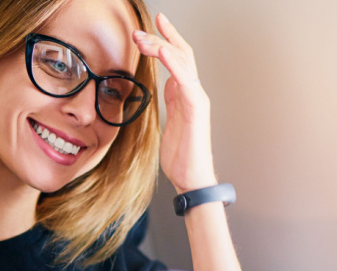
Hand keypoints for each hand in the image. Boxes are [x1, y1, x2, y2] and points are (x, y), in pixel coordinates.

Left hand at [133, 13, 217, 193]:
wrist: (192, 178)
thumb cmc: (182, 155)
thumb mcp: (171, 121)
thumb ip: (171, 101)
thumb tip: (167, 83)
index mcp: (186, 94)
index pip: (178, 59)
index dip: (166, 39)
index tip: (151, 26)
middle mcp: (194, 92)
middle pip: (181, 54)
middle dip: (161, 37)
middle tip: (139, 30)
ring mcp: (197, 99)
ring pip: (182, 62)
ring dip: (161, 45)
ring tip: (143, 38)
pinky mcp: (196, 110)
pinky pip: (186, 81)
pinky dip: (174, 64)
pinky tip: (163, 51)